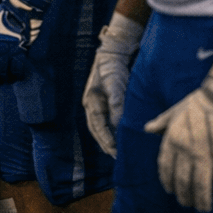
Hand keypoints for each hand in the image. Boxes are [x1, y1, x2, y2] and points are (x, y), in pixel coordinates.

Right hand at [82, 19, 140, 155]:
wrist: (112, 54)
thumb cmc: (112, 68)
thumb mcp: (114, 85)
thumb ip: (117, 104)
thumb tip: (119, 125)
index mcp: (91, 103)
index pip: (97, 126)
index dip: (105, 140)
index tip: (114, 151)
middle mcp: (93, 106)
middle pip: (97, 130)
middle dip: (106, 144)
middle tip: (117, 158)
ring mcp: (99, 105)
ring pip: (102, 128)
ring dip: (109, 140)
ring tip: (119, 153)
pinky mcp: (107, 104)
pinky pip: (108, 122)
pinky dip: (113, 132)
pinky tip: (121, 138)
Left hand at [145, 76, 212, 212]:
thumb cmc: (198, 102)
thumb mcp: (174, 110)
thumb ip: (161, 122)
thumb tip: (148, 128)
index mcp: (171, 136)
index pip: (165, 165)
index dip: (168, 181)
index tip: (171, 192)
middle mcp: (184, 145)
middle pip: (182, 177)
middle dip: (185, 194)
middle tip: (190, 204)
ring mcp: (204, 149)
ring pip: (201, 181)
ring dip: (202, 198)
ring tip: (203, 207)